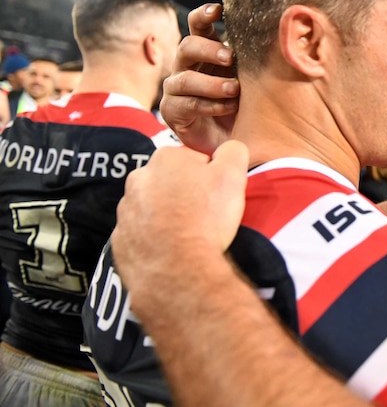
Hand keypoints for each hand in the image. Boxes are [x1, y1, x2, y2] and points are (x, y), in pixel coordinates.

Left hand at [112, 141, 249, 293]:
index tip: (219, 193)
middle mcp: (139, 179)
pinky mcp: (121, 239)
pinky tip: (174, 248)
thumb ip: (232, 151)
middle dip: (187, 193)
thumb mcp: (234, 174)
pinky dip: (156, 238)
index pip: (195, 158)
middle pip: (172, 181)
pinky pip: (143, 234)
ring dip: (170, 215)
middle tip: (207, 214)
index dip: (211, 175)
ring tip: (191, 234)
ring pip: (155, 207)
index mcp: (166, 158)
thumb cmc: (207, 218)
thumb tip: (229, 148)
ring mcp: (126, 211)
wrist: (179, 270)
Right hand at [160, 4, 239, 154]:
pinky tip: (228, 108)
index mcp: (205, 52)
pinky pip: (186, 104)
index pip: (198, 26)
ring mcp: (176, 89)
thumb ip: (254, 59)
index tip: (218, 10)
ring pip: (184, 79)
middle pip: (186, 47)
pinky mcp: (172, 112)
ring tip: (234, 90)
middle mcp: (187, 66)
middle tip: (229, 57)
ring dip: (211, 83)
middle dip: (208, 50)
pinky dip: (209, 105)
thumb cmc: (245, 103)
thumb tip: (279, 36)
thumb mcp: (252, 78)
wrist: (234, 139)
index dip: (203, 15)